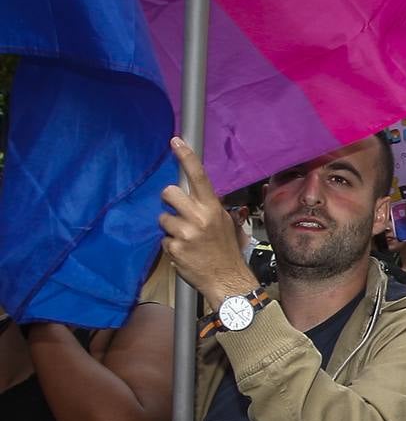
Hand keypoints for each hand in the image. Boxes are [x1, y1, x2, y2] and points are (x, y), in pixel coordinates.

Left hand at [158, 138, 259, 306]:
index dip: (186, 157)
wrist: (227, 279)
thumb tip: (193, 193)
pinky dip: (172, 245)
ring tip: (186, 239)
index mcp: (213, 209)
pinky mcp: (174, 248)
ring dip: (170, 227)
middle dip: (169, 201)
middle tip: (178, 212)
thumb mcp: (225, 223)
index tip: (176, 141)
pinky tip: (185, 252)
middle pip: (169, 193)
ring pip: (163, 218)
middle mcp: (199, 218)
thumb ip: (209, 207)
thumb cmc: (226, 250)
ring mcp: (186, 233)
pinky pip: (164, 239)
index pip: (198, 177)